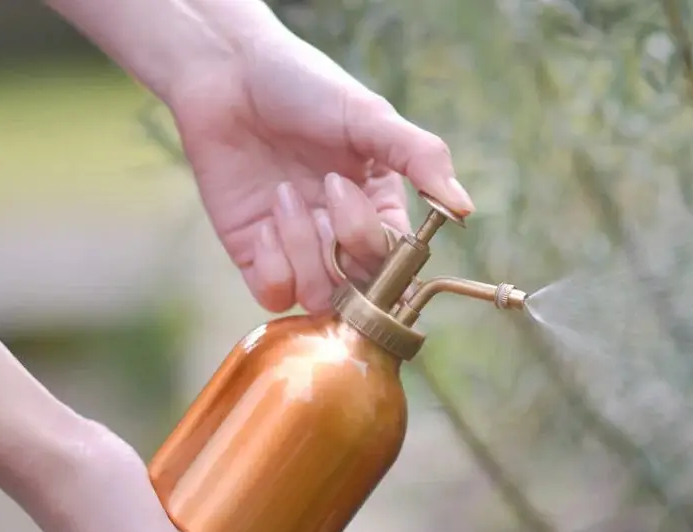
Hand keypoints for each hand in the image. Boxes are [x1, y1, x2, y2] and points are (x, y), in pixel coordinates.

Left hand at [170, 10, 474, 313]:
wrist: (227, 74)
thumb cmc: (302, 87)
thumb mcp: (369, 117)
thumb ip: (421, 158)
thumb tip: (465, 208)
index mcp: (378, 208)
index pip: (398, 264)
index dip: (381, 247)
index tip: (352, 196)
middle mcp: (341, 237)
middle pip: (363, 289)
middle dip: (345, 242)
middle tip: (326, 185)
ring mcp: (299, 252)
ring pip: (319, 296)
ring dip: (302, 247)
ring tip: (283, 193)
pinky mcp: (258, 258)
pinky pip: (276, 297)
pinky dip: (273, 266)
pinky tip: (263, 221)